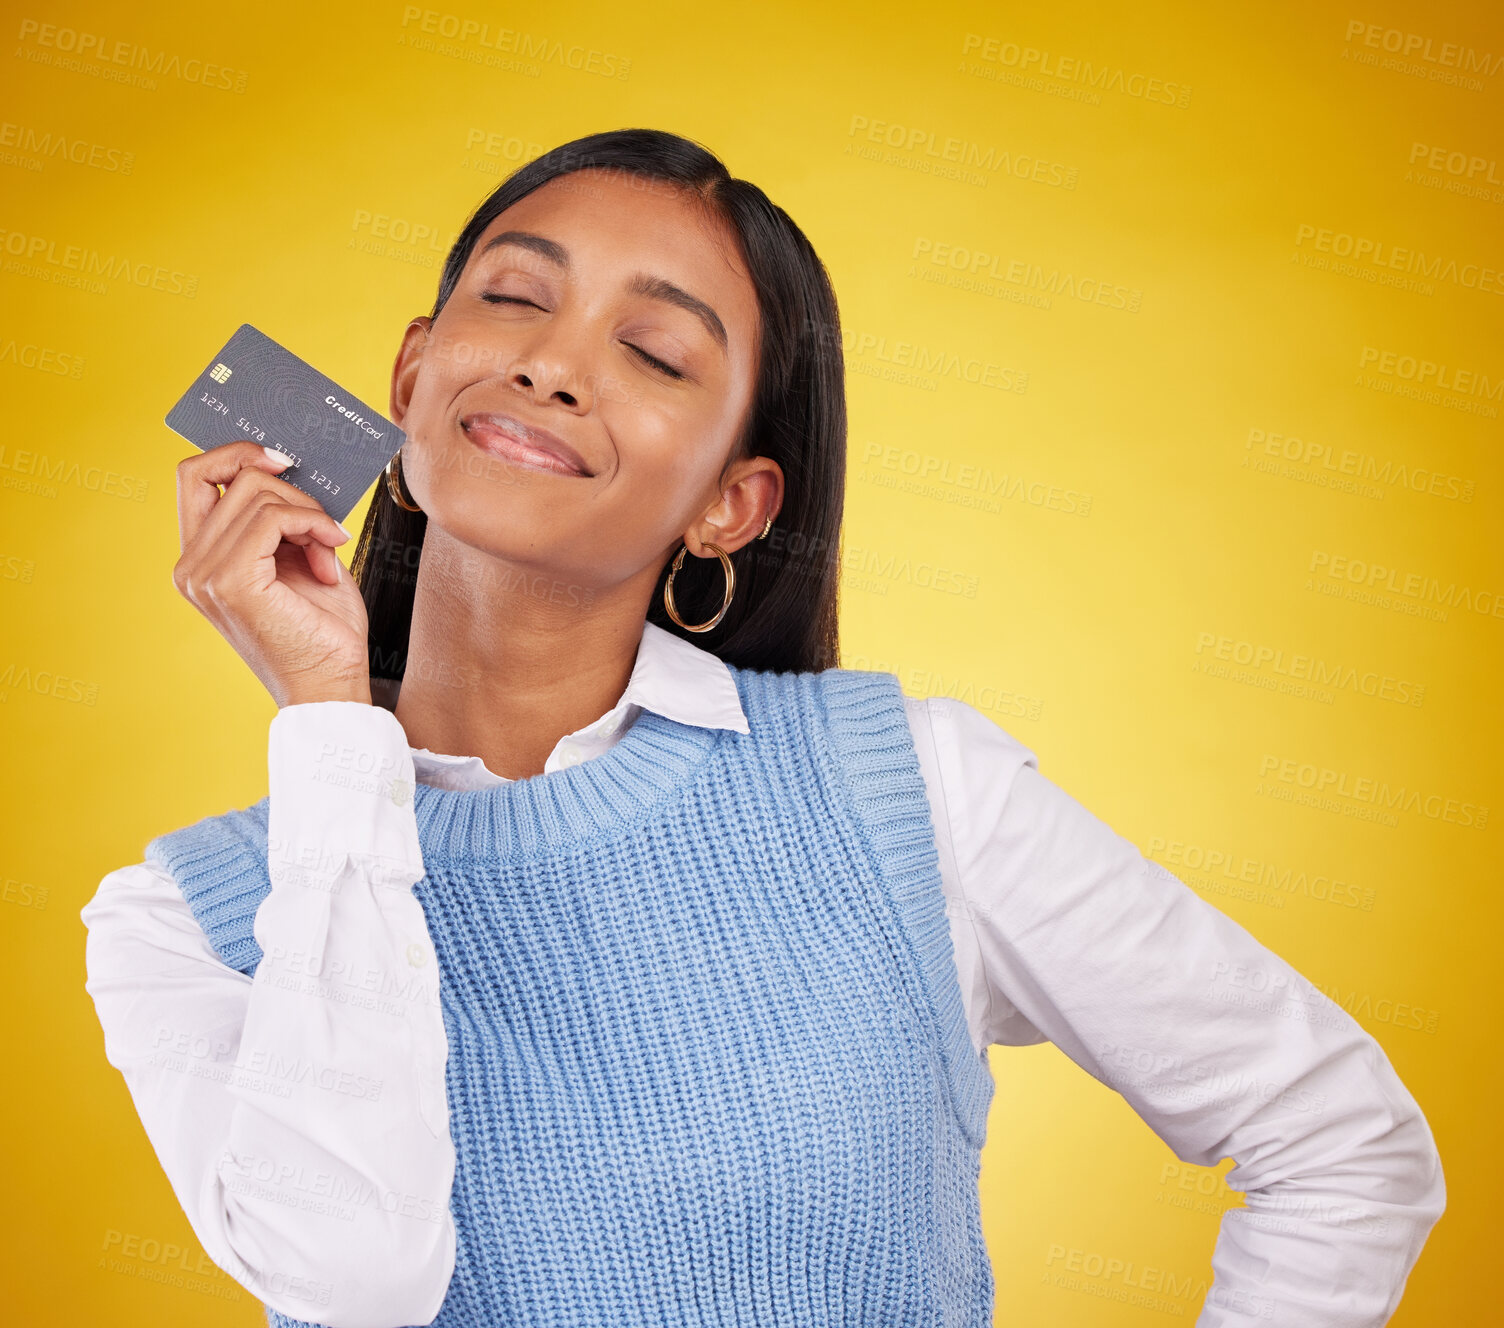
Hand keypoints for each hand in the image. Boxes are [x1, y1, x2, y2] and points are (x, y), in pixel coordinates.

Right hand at [172, 441, 371, 707]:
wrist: (332, 683)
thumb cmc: (321, 627)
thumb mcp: (297, 556)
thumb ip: (279, 516)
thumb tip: (287, 463)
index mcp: (200, 558)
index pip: (194, 476)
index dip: (236, 454)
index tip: (283, 460)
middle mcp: (191, 566)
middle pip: (231, 476)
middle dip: (290, 489)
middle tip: (322, 522)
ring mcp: (205, 575)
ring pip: (257, 494)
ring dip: (309, 513)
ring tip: (330, 549)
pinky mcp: (232, 582)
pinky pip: (273, 518)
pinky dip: (312, 523)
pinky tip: (333, 549)